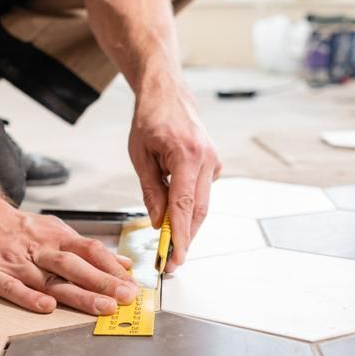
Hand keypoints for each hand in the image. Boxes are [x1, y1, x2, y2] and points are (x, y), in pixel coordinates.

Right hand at [0, 200, 137, 314]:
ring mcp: (16, 262)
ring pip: (50, 279)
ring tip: (101, 307)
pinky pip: (12, 287)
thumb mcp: (55, 231)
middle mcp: (40, 250)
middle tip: (125, 298)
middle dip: (103, 282)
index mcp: (57, 238)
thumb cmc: (17, 229)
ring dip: (78, 294)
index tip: (132, 285)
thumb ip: (88, 250)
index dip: (112, 268)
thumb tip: (123, 265)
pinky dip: (29, 297)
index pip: (90, 251)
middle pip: (75, 266)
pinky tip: (46, 307)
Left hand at [129, 80, 220, 272]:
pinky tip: (175, 211)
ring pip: (202, 205)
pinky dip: (189, 207)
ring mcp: (213, 161)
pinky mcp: (214, 164)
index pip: (184, 206)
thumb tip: (159, 222)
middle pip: (198, 211)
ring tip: (170, 245)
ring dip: (187, 226)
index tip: (175, 258)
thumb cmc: (151, 119)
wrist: (168, 94)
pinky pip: (201, 193)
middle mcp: (206, 159)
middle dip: (185, 239)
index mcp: (186, 155)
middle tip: (170, 261)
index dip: (181, 236)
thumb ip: (151, 191)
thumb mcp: (140, 156)